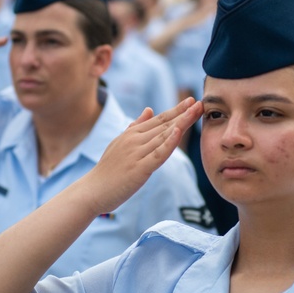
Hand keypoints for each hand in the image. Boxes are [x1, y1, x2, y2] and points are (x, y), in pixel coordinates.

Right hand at [82, 98, 202, 213]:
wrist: (92, 191)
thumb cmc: (107, 170)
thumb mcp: (120, 143)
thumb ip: (135, 127)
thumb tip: (149, 110)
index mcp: (132, 134)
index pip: (159, 119)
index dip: (177, 110)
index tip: (192, 101)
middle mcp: (135, 140)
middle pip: (164, 124)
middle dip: (184, 113)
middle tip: (201, 102)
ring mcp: (137, 153)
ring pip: (164, 135)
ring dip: (182, 122)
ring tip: (196, 111)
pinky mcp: (139, 169)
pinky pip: (158, 154)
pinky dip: (169, 142)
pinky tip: (179, 132)